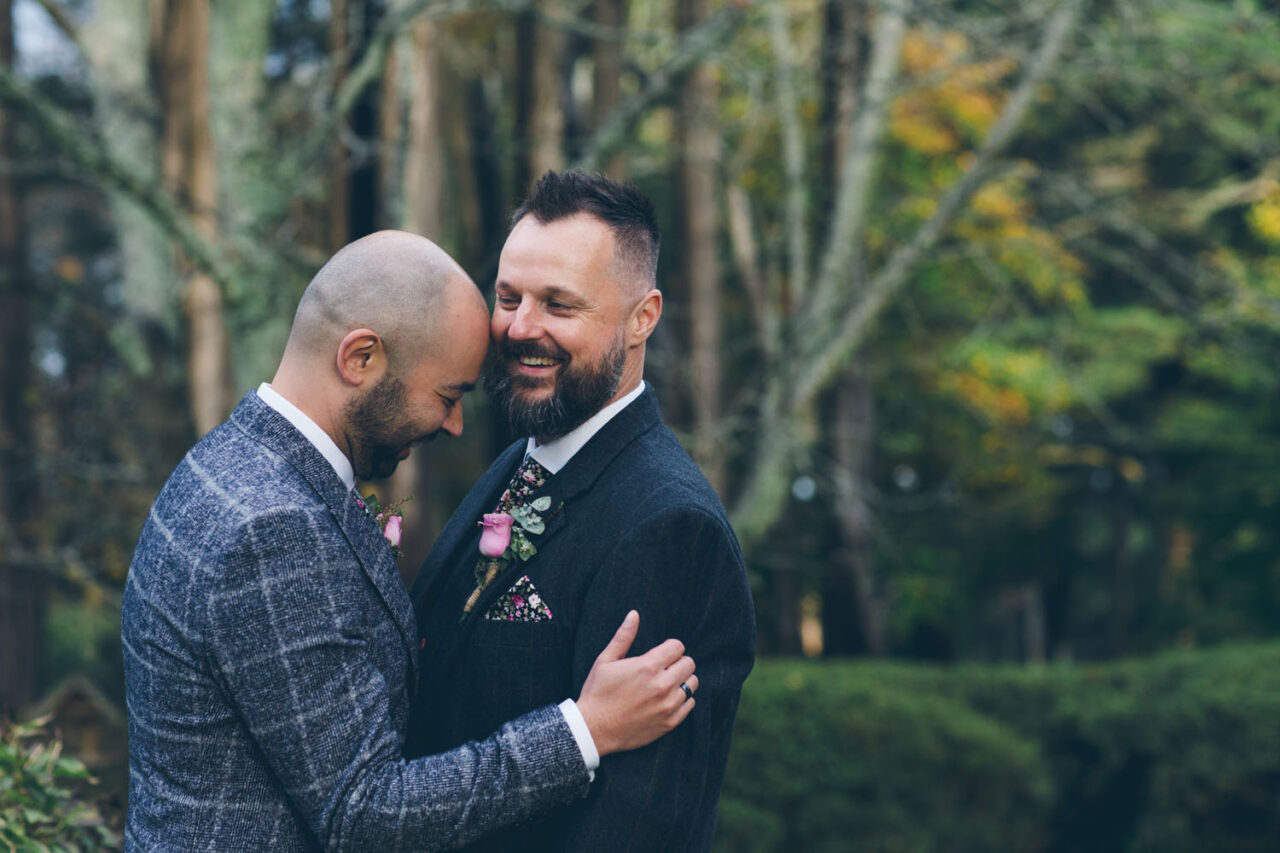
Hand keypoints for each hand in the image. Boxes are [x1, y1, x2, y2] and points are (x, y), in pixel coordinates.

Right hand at [575, 611, 697, 755]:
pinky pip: (690, 703)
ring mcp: (668, 706)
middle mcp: (662, 685)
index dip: (669, 648)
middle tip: (663, 668)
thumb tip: (634, 614)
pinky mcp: (670, 722)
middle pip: (689, 663)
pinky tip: (666, 699)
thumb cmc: (598, 692)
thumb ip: (623, 636)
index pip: (677, 647)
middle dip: (677, 662)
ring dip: (682, 680)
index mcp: (647, 667)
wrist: (594, 730)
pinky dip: (682, 699)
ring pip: (692, 683)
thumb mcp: (605, 661)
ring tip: (665, 683)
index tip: (660, 654)